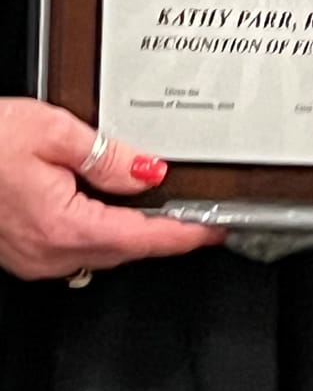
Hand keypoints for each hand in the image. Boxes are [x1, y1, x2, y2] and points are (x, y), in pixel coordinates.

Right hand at [0, 97, 221, 279]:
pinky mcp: (21, 251)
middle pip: (124, 250)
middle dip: (164, 235)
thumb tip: (148, 171)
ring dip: (133, 234)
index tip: (213, 231)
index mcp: (62, 226)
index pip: (140, 238)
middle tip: (199, 217)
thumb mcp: (53, 132)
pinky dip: (102, 230)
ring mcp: (31, 257)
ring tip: (165, 211)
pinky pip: (75, 247)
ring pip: (100, 252)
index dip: (183, 235)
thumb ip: (108, 155)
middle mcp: (46, 253)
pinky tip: (112, 210)